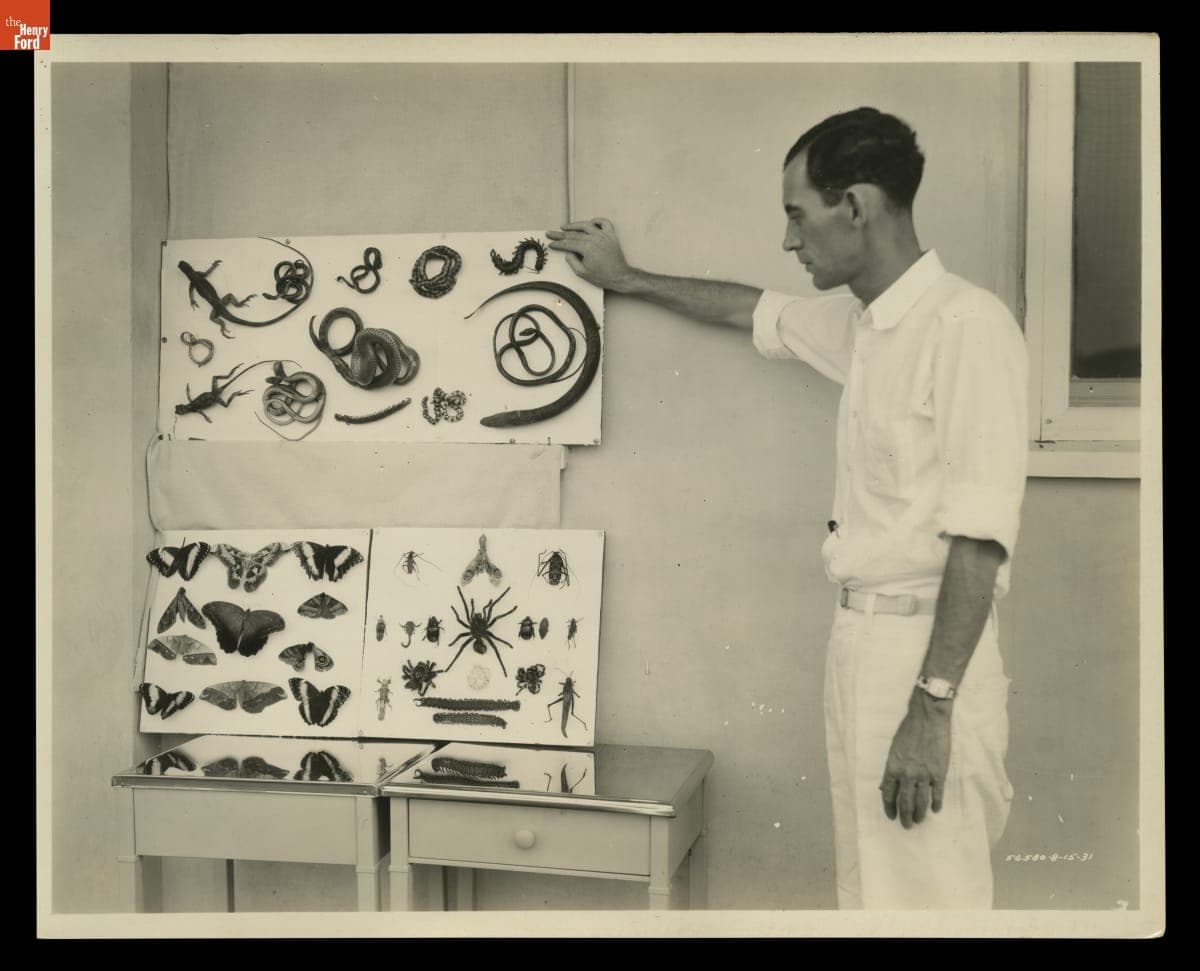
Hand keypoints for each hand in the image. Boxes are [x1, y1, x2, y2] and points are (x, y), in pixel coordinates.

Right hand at [546, 218, 634, 290]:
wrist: (620, 276)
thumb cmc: (603, 276)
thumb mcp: (582, 273)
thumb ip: (572, 261)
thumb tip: (568, 252)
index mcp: (587, 248)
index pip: (568, 244)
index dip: (558, 244)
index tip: (551, 244)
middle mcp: (595, 239)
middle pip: (573, 234)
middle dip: (560, 234)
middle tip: (551, 233)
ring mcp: (604, 236)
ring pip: (586, 225)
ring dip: (574, 225)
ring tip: (564, 227)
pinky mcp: (611, 235)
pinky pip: (604, 223)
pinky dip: (597, 221)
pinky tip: (590, 223)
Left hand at [879, 689, 952, 827]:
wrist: (928, 719)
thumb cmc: (909, 730)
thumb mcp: (894, 749)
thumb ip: (891, 768)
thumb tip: (885, 785)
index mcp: (893, 767)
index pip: (888, 793)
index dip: (889, 807)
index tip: (891, 816)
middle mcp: (907, 774)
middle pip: (904, 802)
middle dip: (904, 816)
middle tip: (906, 825)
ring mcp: (923, 775)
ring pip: (920, 802)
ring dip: (919, 814)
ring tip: (918, 821)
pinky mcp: (939, 773)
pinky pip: (937, 794)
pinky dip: (936, 804)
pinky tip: (936, 810)